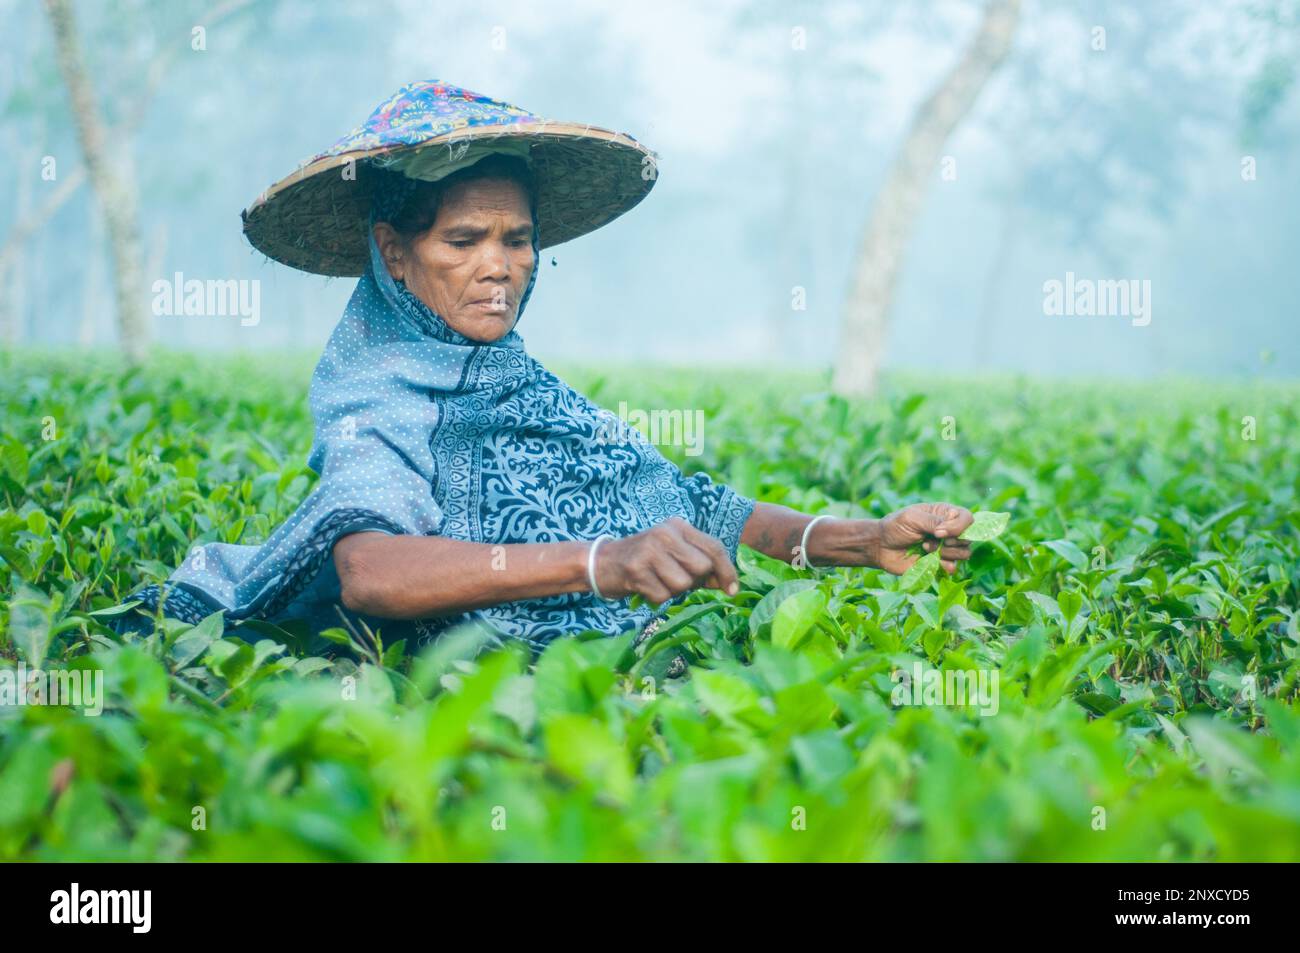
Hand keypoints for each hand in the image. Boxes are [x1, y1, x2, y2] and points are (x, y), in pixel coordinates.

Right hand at [593, 516, 739, 603]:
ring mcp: (649, 550)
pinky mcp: (636, 569)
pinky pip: (663, 596)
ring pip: (683, 584)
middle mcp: (665, 533)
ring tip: (657, 582)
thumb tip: (727, 584)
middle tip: (675, 579)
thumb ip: (700, 565)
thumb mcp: (673, 553)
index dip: (727, 570)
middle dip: (694, 582)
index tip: (732, 589)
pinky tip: (644, 587)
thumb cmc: (644, 560)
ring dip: (673, 591)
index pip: (714, 547)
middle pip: (701, 568)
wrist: (600, 562)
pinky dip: (656, 598)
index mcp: (678, 526)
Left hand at [870, 502, 973, 575]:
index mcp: (944, 514)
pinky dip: (943, 564)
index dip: (958, 527)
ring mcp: (946, 548)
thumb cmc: (895, 527)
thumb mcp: (912, 518)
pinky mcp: (941, 563)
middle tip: (931, 539)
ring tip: (925, 547)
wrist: (881, 547)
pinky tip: (927, 560)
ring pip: (964, 553)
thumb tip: (947, 531)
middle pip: (968, 537)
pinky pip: (954, 567)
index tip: (939, 532)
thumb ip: (932, 521)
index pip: (967, 518)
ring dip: (945, 552)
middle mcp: (949, 531)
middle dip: (951, 541)